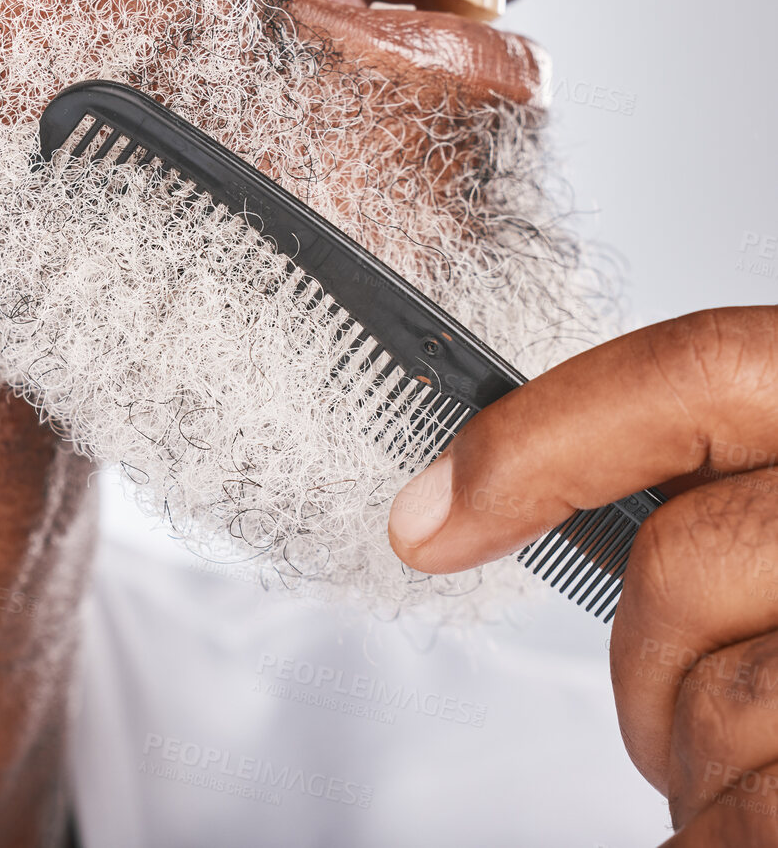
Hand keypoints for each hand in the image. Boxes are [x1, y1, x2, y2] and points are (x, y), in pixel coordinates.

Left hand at [387, 307, 777, 845]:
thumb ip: (734, 502)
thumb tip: (461, 513)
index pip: (702, 372)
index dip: (542, 440)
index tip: (429, 520)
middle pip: (689, 557)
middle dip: (649, 663)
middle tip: (672, 722)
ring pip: (727, 700)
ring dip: (707, 768)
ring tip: (766, 777)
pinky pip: (767, 809)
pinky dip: (733, 833)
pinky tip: (761, 820)